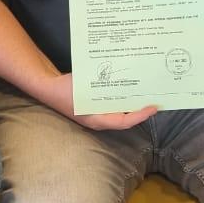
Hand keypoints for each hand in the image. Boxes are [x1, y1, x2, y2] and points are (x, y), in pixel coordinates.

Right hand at [42, 73, 156, 130]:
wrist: (48, 87)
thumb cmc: (64, 90)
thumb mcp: (83, 88)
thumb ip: (100, 87)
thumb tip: (121, 80)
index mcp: (97, 120)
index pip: (124, 122)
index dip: (140, 116)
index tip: (153, 107)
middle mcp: (100, 120)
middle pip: (126, 118)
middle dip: (141, 110)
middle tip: (155, 99)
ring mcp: (98, 115)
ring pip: (121, 112)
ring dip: (133, 104)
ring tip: (146, 93)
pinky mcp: (96, 107)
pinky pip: (114, 106)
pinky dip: (123, 98)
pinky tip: (129, 89)